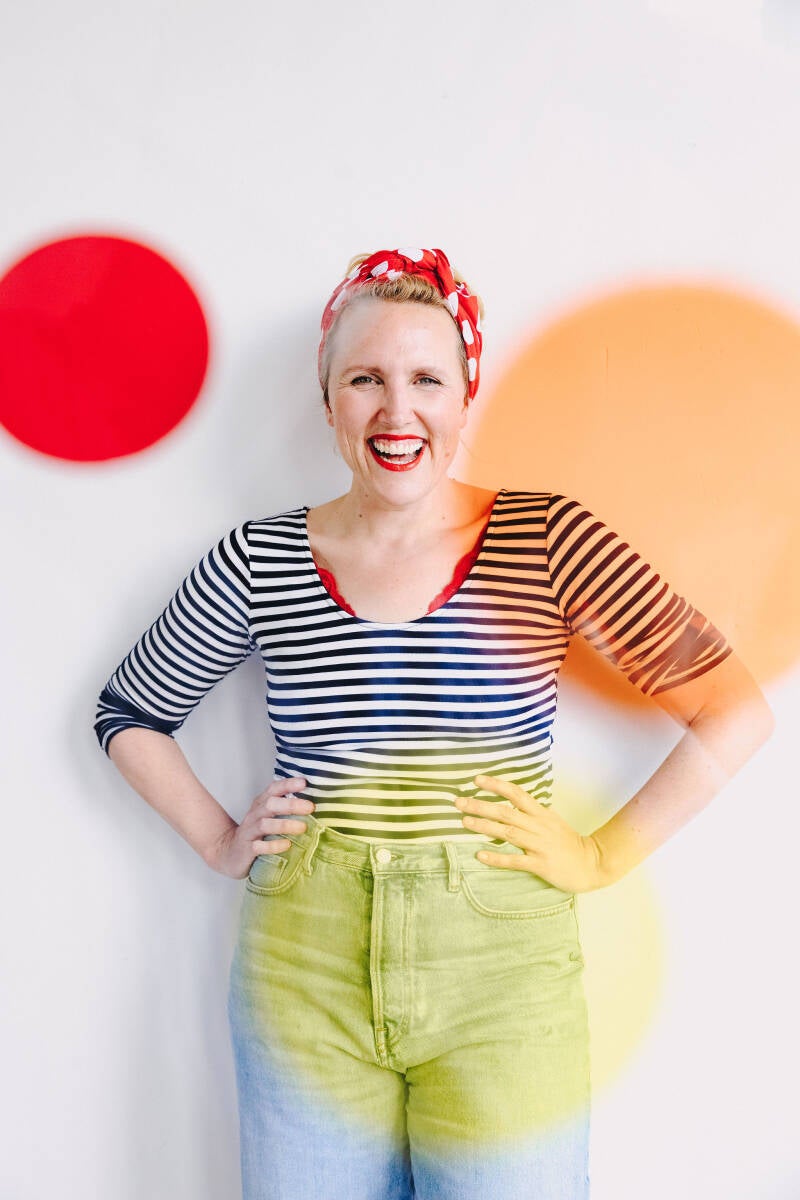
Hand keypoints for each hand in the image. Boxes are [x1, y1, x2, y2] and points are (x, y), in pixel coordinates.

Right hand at [207, 777, 314, 878]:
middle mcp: (255, 815)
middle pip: (270, 804)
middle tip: (310, 807)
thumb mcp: (268, 817)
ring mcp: (249, 832)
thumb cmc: (256, 833)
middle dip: (291, 804)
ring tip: (302, 827)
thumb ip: (286, 808)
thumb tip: (316, 802)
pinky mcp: (247, 849)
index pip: (273, 789)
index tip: (304, 783)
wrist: (228, 853)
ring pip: (265, 824)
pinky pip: (259, 846)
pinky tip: (286, 845)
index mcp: (261, 804)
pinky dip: (273, 846)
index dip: (288, 784)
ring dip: (284, 825)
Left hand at [453, 775, 603, 893]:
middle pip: (506, 812)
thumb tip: (507, 804)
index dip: (496, 785)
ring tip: (464, 822)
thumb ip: (530, 814)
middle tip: (458, 802)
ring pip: (508, 833)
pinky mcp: (541, 865)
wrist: (592, 864)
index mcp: (541, 814)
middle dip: (481, 806)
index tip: (476, 780)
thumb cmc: (568, 843)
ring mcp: (540, 845)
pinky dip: (497, 857)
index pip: (516, 793)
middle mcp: (539, 826)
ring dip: (484, 827)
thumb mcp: (550, 822)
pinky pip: (515, 861)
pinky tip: (480, 855)